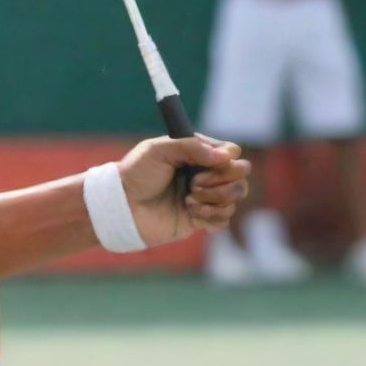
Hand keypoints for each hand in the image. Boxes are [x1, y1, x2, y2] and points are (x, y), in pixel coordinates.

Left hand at [117, 135, 249, 246]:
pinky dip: (211, 216)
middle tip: (193, 184)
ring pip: (236, 196)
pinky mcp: (203, 217)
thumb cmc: (136, 173)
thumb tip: (226, 155)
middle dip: (220, 181)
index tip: (202, 167)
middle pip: (241, 174)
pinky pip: (225, 219)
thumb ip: (189, 146)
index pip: (232, 151)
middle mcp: (205, 172)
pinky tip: (190, 213)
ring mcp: (206, 195)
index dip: (225, 161)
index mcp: (196, 152)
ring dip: (214, 200)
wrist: (124, 206)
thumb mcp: (157, 150)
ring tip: (188, 200)